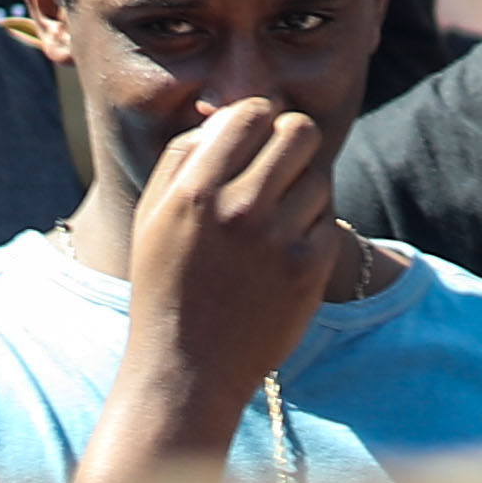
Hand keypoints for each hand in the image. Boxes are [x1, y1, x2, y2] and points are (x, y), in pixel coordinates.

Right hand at [113, 94, 351, 437]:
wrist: (187, 369)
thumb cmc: (166, 284)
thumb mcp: (153, 214)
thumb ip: (185, 155)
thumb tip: (230, 113)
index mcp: (195, 190)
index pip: (252, 113)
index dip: (259, 119)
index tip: (256, 139)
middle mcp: (238, 209)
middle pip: (299, 132)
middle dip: (291, 142)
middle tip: (279, 166)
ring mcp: (277, 240)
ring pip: (318, 175)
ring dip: (301, 189)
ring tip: (275, 219)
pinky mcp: (308, 270)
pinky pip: (328, 219)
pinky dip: (312, 227)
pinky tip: (285, 249)